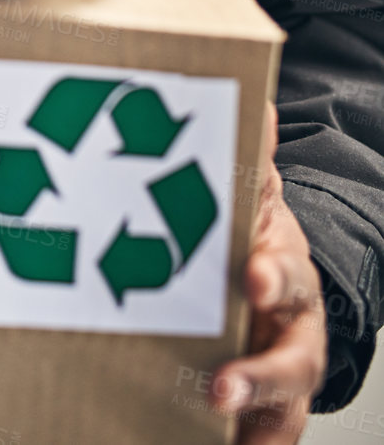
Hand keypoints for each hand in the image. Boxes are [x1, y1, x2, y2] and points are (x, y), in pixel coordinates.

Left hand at [210, 102, 326, 442]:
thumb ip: (250, 160)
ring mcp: (279, 380)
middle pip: (293, 363)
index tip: (253, 275)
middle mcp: (293, 333)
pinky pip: (258, 443)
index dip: (272, 276)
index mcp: (284, 271)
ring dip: (251, 424)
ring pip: (280, 414)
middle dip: (261, 376)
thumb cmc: (254, 240)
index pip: (286, 275)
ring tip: (219, 425)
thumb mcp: (253, 199)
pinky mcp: (259, 417)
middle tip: (224, 385)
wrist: (274, 289)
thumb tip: (256, 102)